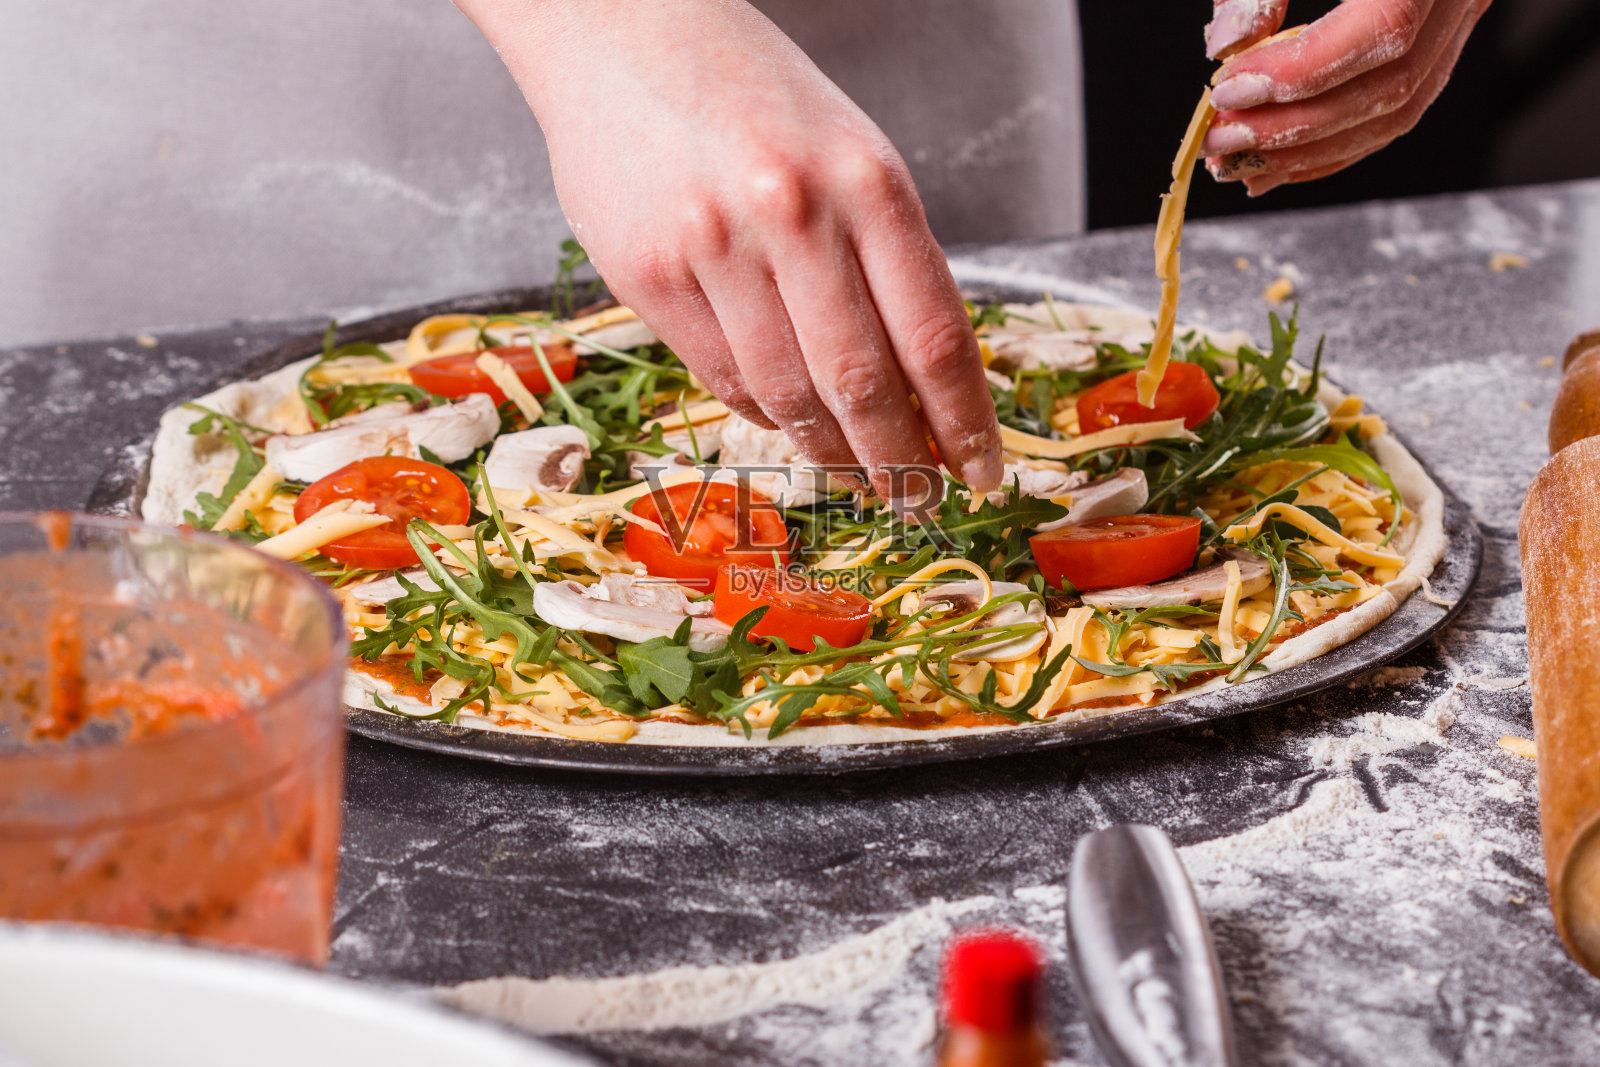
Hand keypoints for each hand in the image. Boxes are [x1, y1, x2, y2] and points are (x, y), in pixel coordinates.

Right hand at [454, 0, 1002, 497]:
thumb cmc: (752, 95)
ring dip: (830, 449)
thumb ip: (887, 258)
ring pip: (788, 395)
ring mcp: (713, 248)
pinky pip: (722, 379)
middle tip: (916, 499)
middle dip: (899, 461)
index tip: (980, 472)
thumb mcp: (851, 154)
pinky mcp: (647, 277)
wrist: (621, 29)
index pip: (935, 337)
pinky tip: (785, 419)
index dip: (964, 423)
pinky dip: (763, 413)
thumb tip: (926, 386)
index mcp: (868, 182)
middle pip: (864, 384)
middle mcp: (793, 214)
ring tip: (855, 470)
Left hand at [1199, 0, 1491, 194]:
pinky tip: (1279, 165)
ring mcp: (1460, 10)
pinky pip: (1398, 107)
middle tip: (1221, 140)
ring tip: (1238, 162)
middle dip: (1297, 127)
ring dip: (1311, 149)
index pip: (1385, 26)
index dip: (1302, 72)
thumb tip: (1229, 45)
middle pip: (1392, 83)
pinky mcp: (1440, 32)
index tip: (1228, 88)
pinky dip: (1335, 145)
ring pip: (1400, 108)